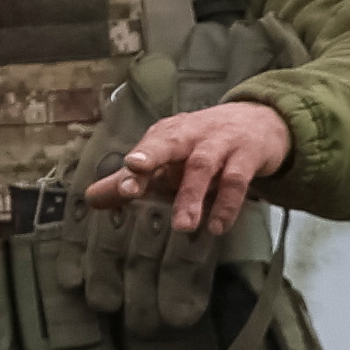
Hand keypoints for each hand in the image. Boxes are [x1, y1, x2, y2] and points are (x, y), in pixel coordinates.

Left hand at [88, 99, 294, 239]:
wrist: (259, 122)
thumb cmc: (202, 145)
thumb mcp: (167, 160)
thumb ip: (130, 180)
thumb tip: (90, 199)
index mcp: (167, 135)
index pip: (148, 149)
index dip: (134, 168)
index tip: (122, 188)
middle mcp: (191, 135)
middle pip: (169, 143)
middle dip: (151, 160)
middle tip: (132, 188)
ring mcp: (220, 143)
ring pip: (203, 166)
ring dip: (192, 195)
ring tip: (184, 226)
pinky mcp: (247, 156)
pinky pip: (237, 180)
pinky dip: (227, 204)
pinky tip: (217, 227)